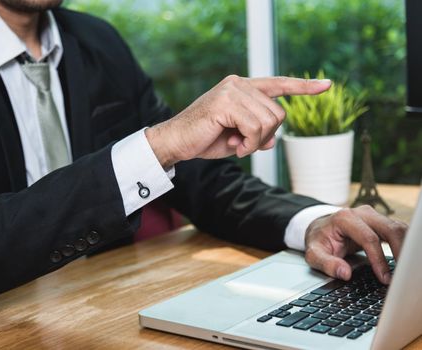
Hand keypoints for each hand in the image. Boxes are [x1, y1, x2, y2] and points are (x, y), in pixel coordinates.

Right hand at [145, 75, 331, 166]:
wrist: (176, 143)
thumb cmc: (204, 139)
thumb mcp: (237, 138)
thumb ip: (257, 134)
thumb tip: (272, 140)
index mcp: (242, 88)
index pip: (278, 84)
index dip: (303, 86)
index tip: (326, 85)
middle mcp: (238, 84)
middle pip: (278, 113)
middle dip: (266, 135)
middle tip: (244, 146)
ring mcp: (232, 90)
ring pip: (269, 121)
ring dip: (256, 142)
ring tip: (238, 146)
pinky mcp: (225, 102)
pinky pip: (255, 127)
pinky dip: (249, 144)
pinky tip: (235, 147)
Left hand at [304, 205, 407, 283]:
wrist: (320, 229)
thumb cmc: (319, 241)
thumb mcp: (313, 254)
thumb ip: (326, 264)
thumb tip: (345, 273)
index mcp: (344, 218)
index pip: (368, 238)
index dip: (378, 259)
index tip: (384, 277)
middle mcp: (361, 213)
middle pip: (389, 228)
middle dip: (400, 251)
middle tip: (403, 274)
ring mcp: (373, 216)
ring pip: (398, 228)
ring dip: (405, 248)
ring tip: (405, 269)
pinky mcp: (380, 222)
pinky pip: (397, 231)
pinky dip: (404, 245)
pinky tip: (404, 260)